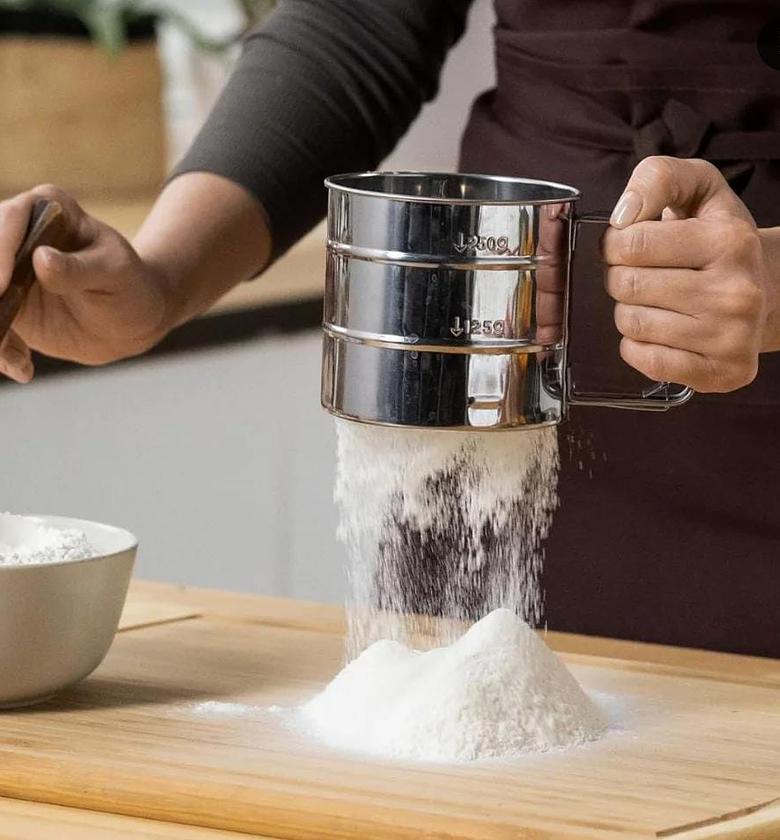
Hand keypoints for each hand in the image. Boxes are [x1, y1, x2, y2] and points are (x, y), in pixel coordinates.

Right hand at [0, 185, 168, 381]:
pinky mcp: (5, 301)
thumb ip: (80, 269)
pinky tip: (23, 369)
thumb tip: (41, 260)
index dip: (0, 250)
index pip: (11, 218)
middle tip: (0, 328)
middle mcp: (19, 232)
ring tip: (16, 359)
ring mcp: (7, 267)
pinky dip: (1, 349)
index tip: (1, 285)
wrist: (132, 321)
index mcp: (48, 208)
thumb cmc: (131, 286)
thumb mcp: (115, 275)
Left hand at [603, 156, 773, 392]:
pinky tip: (659, 331)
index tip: (629, 246)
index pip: (630, 242)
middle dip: (621, 277)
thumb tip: (624, 215)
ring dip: (629, 311)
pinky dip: (637, 346)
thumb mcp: (697, 189)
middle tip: (643, 275)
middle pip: (626, 286)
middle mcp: (736, 292)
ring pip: (631, 324)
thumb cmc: (718, 240)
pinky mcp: (721, 372)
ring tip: (656, 302)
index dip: (615, 243)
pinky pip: (646, 360)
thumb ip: (657, 179)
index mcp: (729, 240)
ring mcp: (731, 337)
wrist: (768, 290)